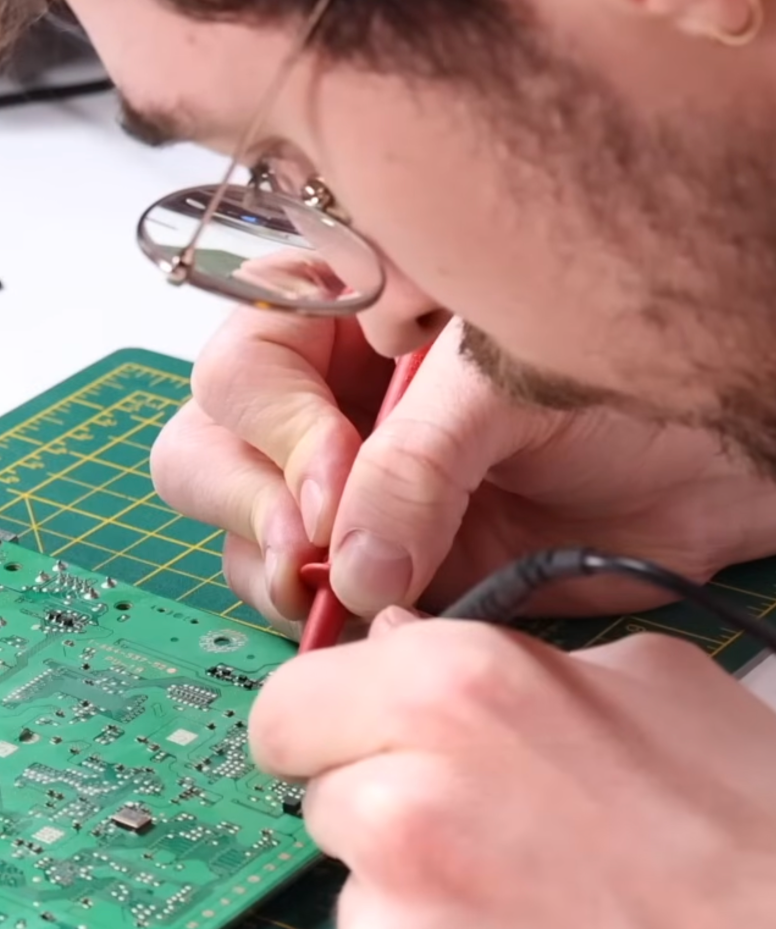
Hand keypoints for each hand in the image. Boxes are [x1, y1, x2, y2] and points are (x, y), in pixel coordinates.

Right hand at [153, 311, 775, 631]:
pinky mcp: (375, 559)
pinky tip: (370, 617)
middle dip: (246, 503)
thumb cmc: (631, 377)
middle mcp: (327, 396)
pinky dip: (319, 617)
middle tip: (310, 549)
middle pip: (207, 445)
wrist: (722, 462)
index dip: (274, 428)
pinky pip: (301, 594)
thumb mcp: (510, 387)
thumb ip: (419, 464)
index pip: (242, 362)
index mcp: (344, 311)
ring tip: (342, 592)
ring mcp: (344, 484)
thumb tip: (350, 566)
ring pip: (240, 528)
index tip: (336, 481)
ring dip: (272, 568)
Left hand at [253, 611, 775, 928]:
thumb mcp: (663, 696)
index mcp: (450, 699)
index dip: (327, 738)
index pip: (288, 711)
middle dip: (397, 839)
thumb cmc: (766, 861)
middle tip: (511, 872)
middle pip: (331, 817)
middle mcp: (399, 812)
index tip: (359, 763)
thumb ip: (508, 663)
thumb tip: (398, 644)